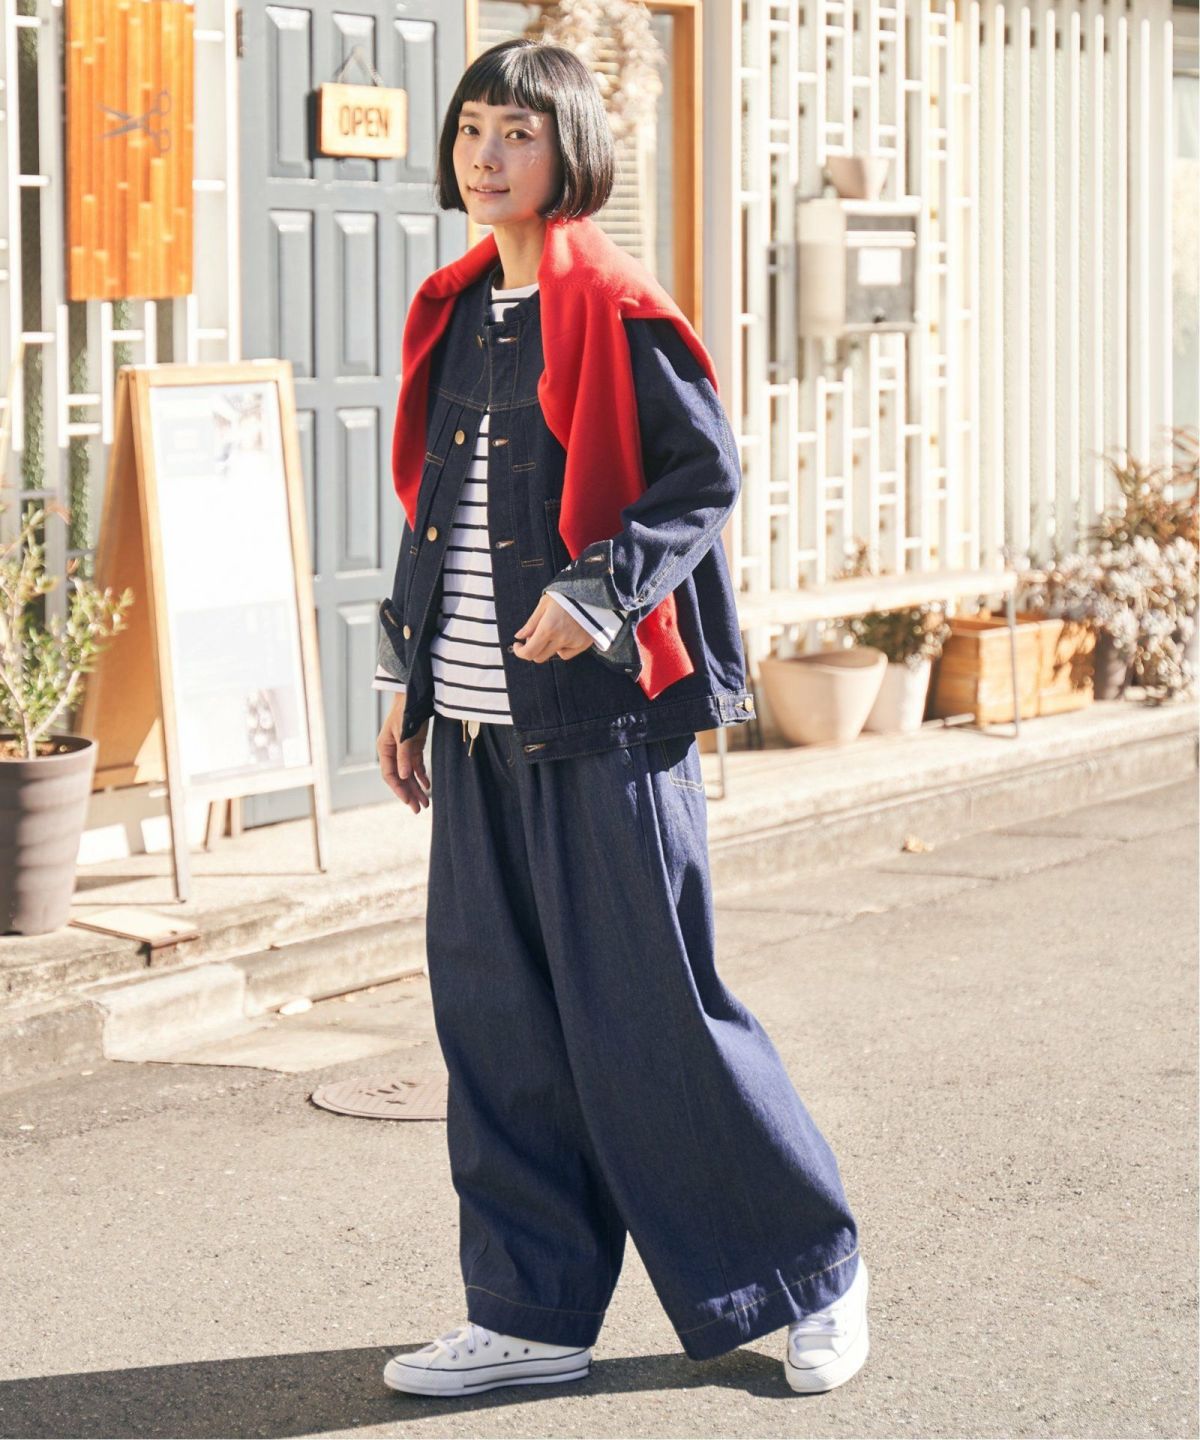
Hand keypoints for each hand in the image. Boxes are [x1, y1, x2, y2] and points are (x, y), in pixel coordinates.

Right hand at [376, 694, 430, 813]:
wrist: (414, 694)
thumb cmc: (406, 712)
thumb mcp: (405, 734)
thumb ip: (404, 755)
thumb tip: (403, 777)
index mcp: (384, 749)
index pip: (390, 775)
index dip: (399, 790)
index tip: (409, 802)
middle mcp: (392, 752)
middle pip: (400, 778)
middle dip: (409, 794)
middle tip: (419, 809)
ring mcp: (403, 749)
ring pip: (409, 774)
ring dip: (417, 788)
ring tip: (426, 802)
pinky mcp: (414, 746)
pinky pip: (416, 766)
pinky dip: (422, 776)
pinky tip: (428, 785)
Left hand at [512, 593, 593, 662]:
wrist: (593, 592)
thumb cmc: (567, 595)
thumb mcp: (544, 604)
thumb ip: (531, 623)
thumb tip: (519, 636)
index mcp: (548, 627)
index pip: (529, 652)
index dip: (520, 652)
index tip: (518, 646)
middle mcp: (561, 638)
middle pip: (540, 657)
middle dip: (532, 650)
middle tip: (533, 638)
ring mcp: (573, 642)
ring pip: (553, 655)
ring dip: (548, 647)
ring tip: (554, 630)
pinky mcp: (583, 644)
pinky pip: (567, 653)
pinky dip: (563, 648)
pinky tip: (565, 634)